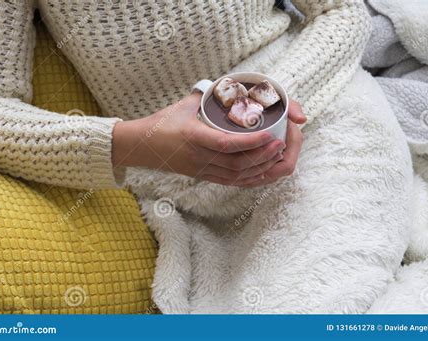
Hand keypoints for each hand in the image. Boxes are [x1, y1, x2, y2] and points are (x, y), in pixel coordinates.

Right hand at [112, 93, 305, 186]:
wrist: (143, 147)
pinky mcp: (206, 177)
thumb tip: (232, 87)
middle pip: (238, 165)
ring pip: (239, 177)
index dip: (250, 143)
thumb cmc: (163, 123)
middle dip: (266, 155)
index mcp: (193, 137)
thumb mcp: (184, 104)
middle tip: (284, 141)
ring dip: (264, 167)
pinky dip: (254, 178)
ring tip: (281, 153)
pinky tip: (269, 170)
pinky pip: (234, 183)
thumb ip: (208, 95)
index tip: (271, 135)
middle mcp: (199, 158)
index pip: (225, 144)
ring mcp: (203, 171)